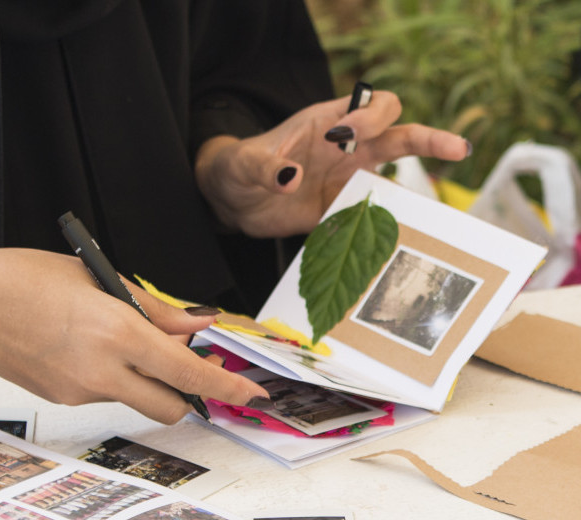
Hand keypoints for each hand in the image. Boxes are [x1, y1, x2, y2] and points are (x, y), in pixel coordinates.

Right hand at [0, 248, 267, 423]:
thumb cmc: (26, 276)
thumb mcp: (99, 279)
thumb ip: (155, 309)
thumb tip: (197, 323)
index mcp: (117, 333)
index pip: (188, 373)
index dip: (227, 387)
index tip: (253, 395)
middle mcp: (102, 372)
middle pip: (171, 406)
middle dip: (187, 392)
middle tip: (184, 360)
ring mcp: (78, 392)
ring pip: (135, 398)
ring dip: (144, 377)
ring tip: (114, 335)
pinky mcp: (60, 400)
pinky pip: (104, 394)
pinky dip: (112, 376)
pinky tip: (85, 345)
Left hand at [194, 89, 469, 237]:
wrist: (233, 201)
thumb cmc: (238, 168)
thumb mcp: (244, 164)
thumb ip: (265, 167)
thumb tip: (290, 177)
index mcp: (327, 124)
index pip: (371, 107)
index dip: (371, 116)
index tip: (349, 133)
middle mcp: (346, 150)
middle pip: (399, 136)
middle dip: (429, 139)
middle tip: (458, 149)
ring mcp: (346, 181)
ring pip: (392, 179)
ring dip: (412, 192)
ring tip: (432, 212)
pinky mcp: (339, 211)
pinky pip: (371, 216)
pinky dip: (386, 227)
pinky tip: (400, 240)